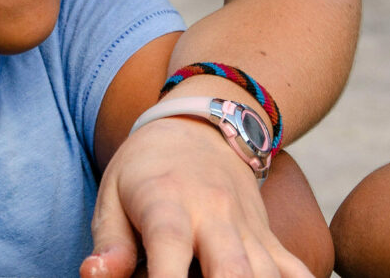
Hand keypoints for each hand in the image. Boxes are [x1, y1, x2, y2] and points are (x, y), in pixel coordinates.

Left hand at [81, 117, 313, 277]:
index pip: (170, 244)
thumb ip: (109, 242)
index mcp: (167, 201)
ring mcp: (247, 227)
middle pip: (232, 269)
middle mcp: (214, 214)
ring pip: (266, 275)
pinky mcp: (270, 238)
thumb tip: (94, 276)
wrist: (198, 126)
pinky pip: (296, 273)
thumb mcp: (112, 194)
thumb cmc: (144, 168)